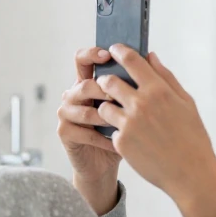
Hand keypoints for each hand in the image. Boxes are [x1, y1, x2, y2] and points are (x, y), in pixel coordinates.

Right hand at [58, 47, 122, 207]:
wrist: (106, 163)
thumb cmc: (121, 130)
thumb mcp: (129, 104)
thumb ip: (135, 81)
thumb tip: (151, 56)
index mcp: (87, 82)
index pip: (82, 59)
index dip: (92, 54)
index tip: (108, 55)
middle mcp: (72, 95)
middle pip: (84, 85)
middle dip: (104, 91)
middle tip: (122, 97)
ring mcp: (66, 114)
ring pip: (84, 110)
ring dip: (107, 118)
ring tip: (123, 124)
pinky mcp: (65, 133)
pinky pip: (85, 132)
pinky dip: (105, 139)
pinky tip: (120, 143)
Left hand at [95, 45, 215, 216]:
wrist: (190, 174)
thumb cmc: (192, 137)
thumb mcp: (186, 103)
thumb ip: (166, 77)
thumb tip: (151, 56)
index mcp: (159, 91)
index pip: (131, 60)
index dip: (119, 51)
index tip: (114, 49)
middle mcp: (141, 104)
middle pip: (109, 81)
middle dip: (106, 80)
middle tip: (109, 83)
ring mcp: (128, 124)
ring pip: (104, 106)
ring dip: (108, 106)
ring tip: (119, 113)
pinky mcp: (121, 143)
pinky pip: (112, 130)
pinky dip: (117, 131)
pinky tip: (130, 137)